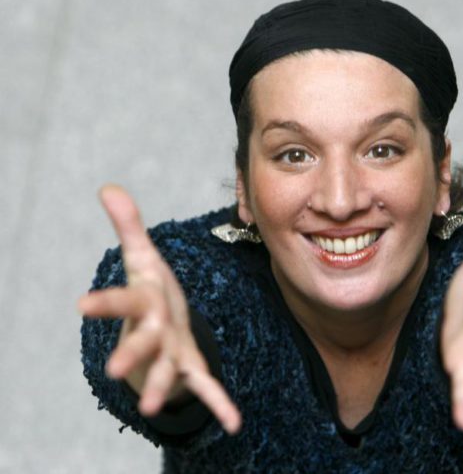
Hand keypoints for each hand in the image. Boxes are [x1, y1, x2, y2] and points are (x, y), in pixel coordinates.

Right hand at [78, 185, 241, 433]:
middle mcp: (154, 331)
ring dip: (158, 386)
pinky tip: (234, 424)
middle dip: (130, 353)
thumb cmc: (150, 289)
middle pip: (142, 341)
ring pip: (165, 370)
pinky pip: (205, 386)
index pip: (123, 300)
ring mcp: (171, 352)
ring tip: (149, 409)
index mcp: (144, 302)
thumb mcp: (142, 255)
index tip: (80, 305)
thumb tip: (109, 187)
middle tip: (112, 369)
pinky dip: (218, 404)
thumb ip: (128, 225)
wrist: (161, 324)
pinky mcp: (190, 366)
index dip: (104, 302)